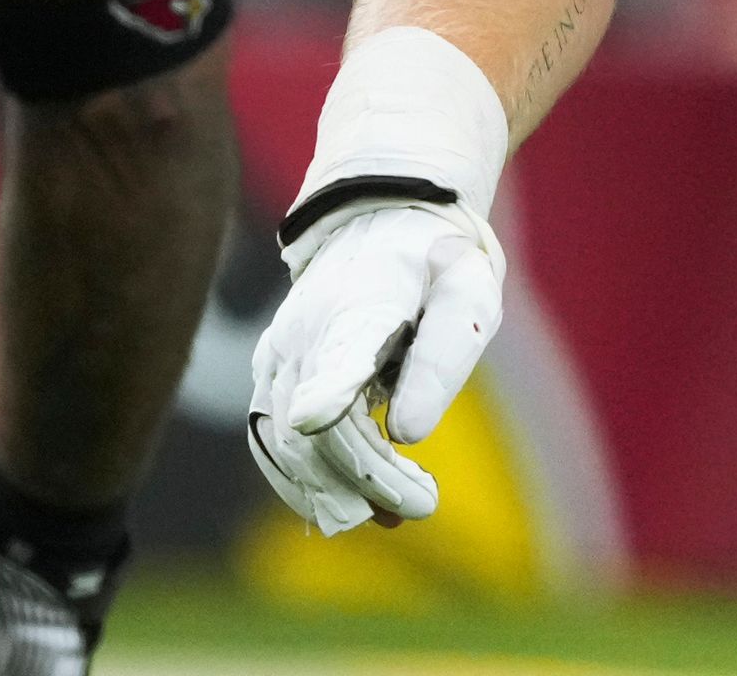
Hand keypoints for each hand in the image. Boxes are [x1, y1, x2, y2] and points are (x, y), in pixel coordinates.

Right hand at [244, 194, 505, 533]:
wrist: (380, 224)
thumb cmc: (434, 266)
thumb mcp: (465, 291)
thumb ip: (442, 356)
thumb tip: (409, 435)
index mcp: (360, 303)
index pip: (339, 351)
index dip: (327, 388)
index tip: (314, 419)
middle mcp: (305, 332)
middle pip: (318, 426)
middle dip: (367, 477)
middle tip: (422, 503)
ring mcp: (280, 356)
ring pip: (289, 444)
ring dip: (335, 489)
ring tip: (394, 513)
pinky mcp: (271, 376)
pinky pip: (273, 442)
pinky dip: (305, 481)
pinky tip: (348, 506)